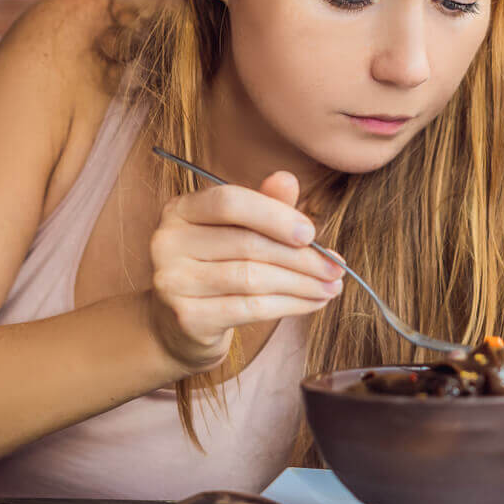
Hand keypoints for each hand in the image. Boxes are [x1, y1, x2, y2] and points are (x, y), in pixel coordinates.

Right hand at [148, 171, 343, 373]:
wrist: (180, 324)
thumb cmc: (217, 266)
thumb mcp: (238, 231)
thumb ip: (263, 206)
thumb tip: (287, 179)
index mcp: (180, 210)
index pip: (229, 202)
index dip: (274, 215)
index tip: (311, 233)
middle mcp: (168, 242)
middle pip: (248, 244)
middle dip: (301, 257)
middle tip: (336, 267)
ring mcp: (173, 282)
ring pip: (253, 279)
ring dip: (302, 284)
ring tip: (331, 286)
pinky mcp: (187, 318)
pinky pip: (250, 308)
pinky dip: (289, 306)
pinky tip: (313, 303)